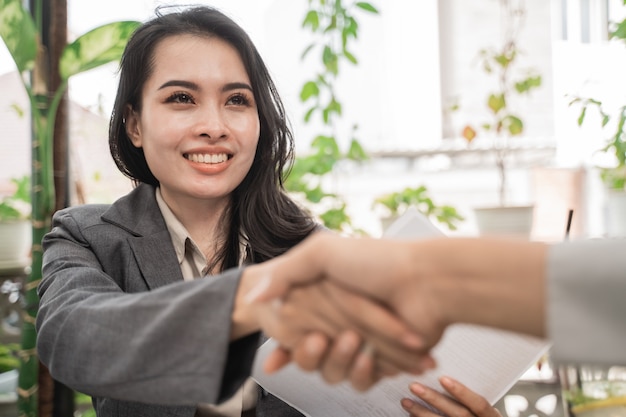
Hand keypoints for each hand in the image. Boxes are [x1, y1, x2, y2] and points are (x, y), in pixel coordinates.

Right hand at [252, 279, 433, 380]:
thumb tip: (253, 294)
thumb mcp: (322, 253)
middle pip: (308, 356)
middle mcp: (339, 322)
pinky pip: (360, 380)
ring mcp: (360, 343)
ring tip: (352, 341)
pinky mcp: (381, 361)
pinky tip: (367, 355)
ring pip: (331, 371)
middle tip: (317, 340)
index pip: (290, 330)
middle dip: (307, 354)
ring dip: (338, 360)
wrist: (427, 282)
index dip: (280, 344)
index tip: (274, 354)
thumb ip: (285, 272)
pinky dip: (362, 371)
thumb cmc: (377, 262)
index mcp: (323, 298)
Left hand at [401, 377, 500, 416]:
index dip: (462, 392)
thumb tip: (440, 372)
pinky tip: (410, 415)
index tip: (442, 378)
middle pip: (458, 414)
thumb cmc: (477, 414)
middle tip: (413, 386)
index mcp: (491, 416)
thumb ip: (467, 395)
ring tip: (405, 401)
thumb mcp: (479, 407)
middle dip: (434, 399)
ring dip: (422, 412)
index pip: (479, 403)